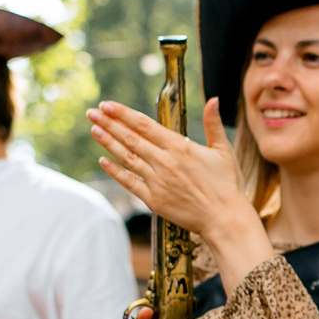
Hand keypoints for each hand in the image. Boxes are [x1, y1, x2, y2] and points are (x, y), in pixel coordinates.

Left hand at [89, 98, 255, 246]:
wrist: (224, 218)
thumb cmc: (227, 185)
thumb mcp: (223, 150)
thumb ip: (213, 124)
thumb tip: (213, 100)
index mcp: (179, 147)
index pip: (144, 125)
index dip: (123, 114)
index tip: (108, 105)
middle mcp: (164, 161)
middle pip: (130, 138)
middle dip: (109, 123)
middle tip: (92, 112)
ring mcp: (157, 181)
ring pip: (127, 157)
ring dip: (108, 143)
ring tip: (94, 129)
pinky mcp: (154, 199)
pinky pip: (130, 182)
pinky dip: (115, 171)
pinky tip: (103, 161)